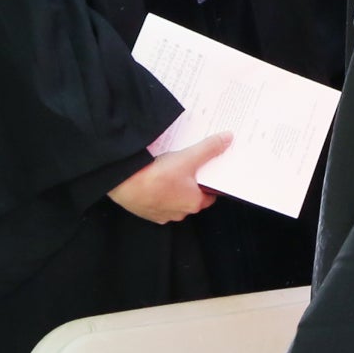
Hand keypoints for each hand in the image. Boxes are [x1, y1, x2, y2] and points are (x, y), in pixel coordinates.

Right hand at [107, 133, 229, 223]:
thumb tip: (228, 139)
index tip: (209, 172)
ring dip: (172, 189)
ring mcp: (161, 214)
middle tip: (189, 167)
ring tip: (169, 170)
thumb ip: (209, 148)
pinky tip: (152, 178)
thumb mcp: (188, 157)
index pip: (209, 196)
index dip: (210, 183)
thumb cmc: (158, 175)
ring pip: (173, 200)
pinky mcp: (145, 211)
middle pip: (191, 197)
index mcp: (194, 203)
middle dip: (191, 184)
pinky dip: (156, 192)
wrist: (125, 183)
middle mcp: (180, 213)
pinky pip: (156, 202)